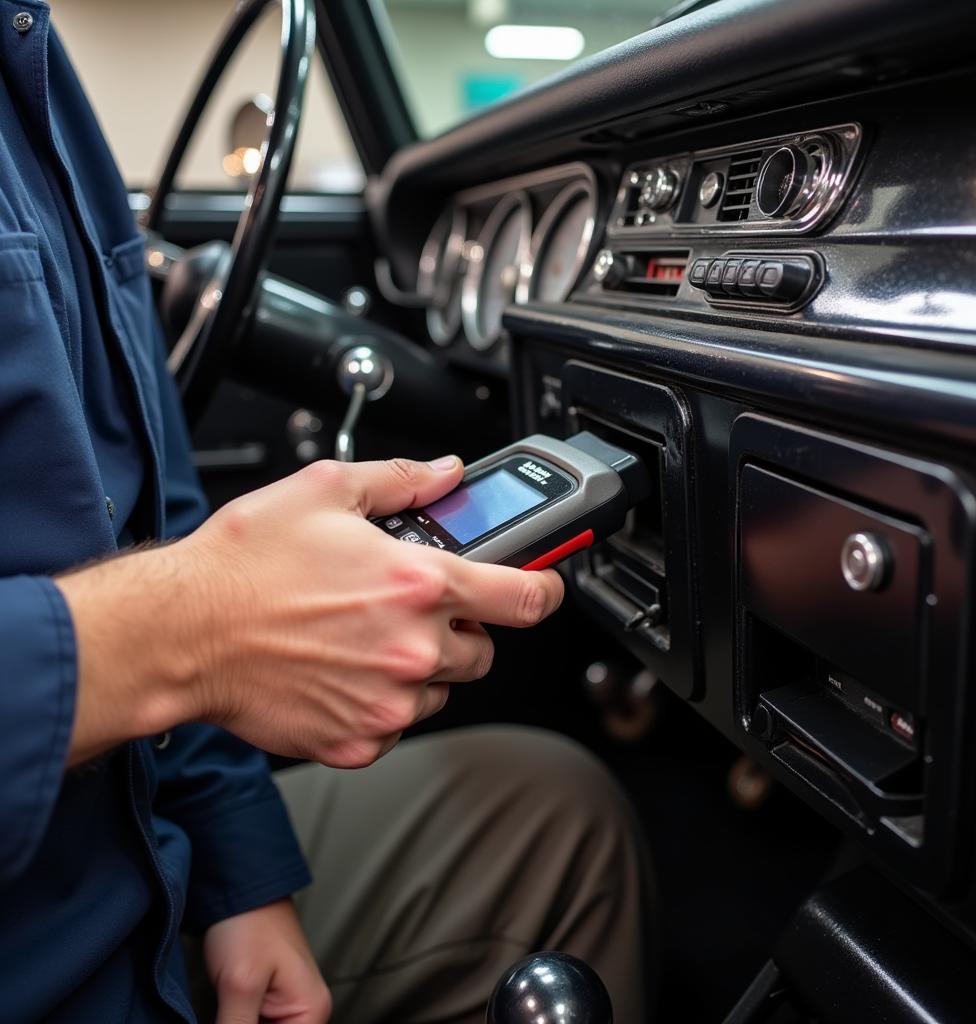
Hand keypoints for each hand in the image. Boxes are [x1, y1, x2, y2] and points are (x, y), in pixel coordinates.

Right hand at [60, 456, 563, 765]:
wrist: (183, 632)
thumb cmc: (244, 564)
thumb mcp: (324, 492)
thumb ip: (401, 480)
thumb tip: (445, 474)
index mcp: (418, 584)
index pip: (526, 597)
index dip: (546, 587)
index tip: (542, 585)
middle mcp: (414, 648)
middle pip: (484, 650)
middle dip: (462, 628)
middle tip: (414, 608)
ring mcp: (388, 701)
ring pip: (442, 689)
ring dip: (422, 666)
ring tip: (366, 638)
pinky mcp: (359, 740)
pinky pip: (398, 724)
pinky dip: (383, 702)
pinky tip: (343, 671)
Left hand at [204, 899, 329, 1023]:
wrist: (239, 887)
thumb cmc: (249, 923)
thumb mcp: (240, 985)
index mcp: (311, 1011)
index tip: (232, 1022)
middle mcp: (305, 1013)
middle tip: (227, 1014)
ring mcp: (286, 1008)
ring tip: (227, 1009)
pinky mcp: (267, 1002)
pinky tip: (224, 1015)